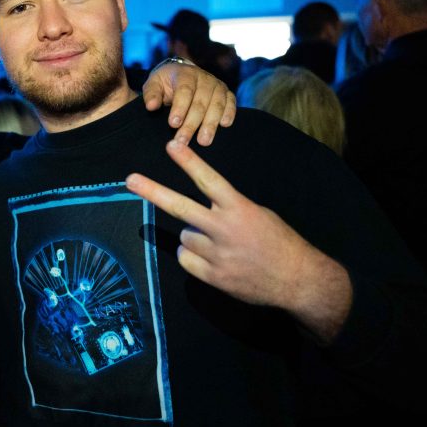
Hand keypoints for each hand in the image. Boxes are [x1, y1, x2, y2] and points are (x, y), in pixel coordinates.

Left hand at [126, 138, 350, 342]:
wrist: (297, 280)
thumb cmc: (279, 242)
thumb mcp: (259, 215)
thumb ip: (229, 209)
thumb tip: (203, 209)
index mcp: (239, 209)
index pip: (209, 180)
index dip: (189, 163)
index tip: (171, 146)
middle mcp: (224, 229)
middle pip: (180, 207)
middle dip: (153, 192)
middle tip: (130, 180)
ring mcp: (216, 254)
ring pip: (186, 237)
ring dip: (195, 238)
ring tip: (220, 245)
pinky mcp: (212, 276)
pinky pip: (186, 260)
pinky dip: (194, 258)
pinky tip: (213, 260)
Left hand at [141, 60, 235, 145]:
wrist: (182, 74)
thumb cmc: (166, 83)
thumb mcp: (154, 84)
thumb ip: (151, 94)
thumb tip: (151, 106)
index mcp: (185, 74)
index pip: (184, 91)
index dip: (180, 108)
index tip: (173, 124)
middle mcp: (204, 78)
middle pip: (200, 102)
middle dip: (191, 123)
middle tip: (183, 141)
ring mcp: (217, 85)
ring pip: (216, 105)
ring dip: (210, 124)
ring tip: (203, 141)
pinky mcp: (226, 93)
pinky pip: (231, 102)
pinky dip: (229, 113)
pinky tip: (224, 125)